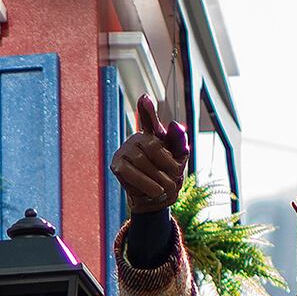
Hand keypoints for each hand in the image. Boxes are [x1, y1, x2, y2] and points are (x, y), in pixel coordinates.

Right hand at [109, 94, 189, 213]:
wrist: (157, 197)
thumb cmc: (168, 173)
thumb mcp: (180, 157)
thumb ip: (179, 140)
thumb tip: (174, 124)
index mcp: (153, 134)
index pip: (149, 119)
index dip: (146, 110)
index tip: (145, 98)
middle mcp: (136, 138)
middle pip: (152, 146)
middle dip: (167, 163)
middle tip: (175, 177)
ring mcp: (124, 150)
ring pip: (141, 161)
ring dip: (158, 177)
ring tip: (166, 188)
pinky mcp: (116, 165)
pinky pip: (130, 173)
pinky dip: (145, 183)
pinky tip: (155, 191)